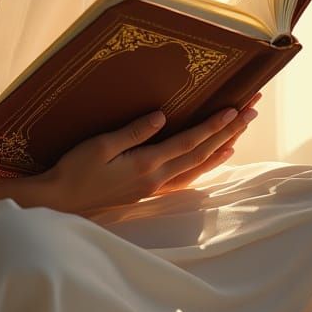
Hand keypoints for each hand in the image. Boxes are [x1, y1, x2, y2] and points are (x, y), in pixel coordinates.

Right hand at [35, 91, 261, 216]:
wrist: (61, 201)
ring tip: (239, 135)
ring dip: (219, 149)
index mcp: (147, 164)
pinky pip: (184, 177)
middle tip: (250, 113)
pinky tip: (210, 160)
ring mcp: (153, 187)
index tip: (234, 110)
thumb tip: (163, 116)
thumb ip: (133, 132)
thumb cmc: (75, 169)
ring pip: (196, 167)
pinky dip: (202, 167)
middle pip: (200, 154)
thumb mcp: (101, 145)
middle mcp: (156, 178)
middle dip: (227, 132)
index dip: (212, 126)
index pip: (188, 142)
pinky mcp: (146, 190)